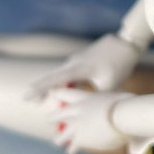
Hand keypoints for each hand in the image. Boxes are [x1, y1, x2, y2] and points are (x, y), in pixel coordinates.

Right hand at [23, 33, 139, 100]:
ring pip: (61, 76)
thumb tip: (87, 110)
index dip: (41, 89)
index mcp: (78, 69)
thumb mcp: (108, 85)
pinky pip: (69, 74)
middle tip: (30, 101)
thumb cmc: (118, 64)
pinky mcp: (83, 60)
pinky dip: (64, 83)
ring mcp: (77, 60)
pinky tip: (63, 90)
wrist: (126, 43)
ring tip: (42, 99)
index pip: (55, 80)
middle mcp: (74, 63)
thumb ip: (94, 97)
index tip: (27, 96)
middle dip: (41, 89)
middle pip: (53, 77)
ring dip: (54, 87)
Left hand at [44, 87, 133, 153]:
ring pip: (61, 134)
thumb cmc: (127, 104)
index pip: (66, 93)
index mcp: (85, 97)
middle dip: (53, 117)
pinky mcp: (80, 139)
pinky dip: (72, 150)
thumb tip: (131, 102)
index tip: (51, 92)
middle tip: (48, 119)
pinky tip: (70, 152)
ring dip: (59, 139)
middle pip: (58, 114)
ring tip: (57, 141)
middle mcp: (77, 110)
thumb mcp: (121, 96)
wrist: (122, 115)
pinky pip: (72, 146)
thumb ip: (121, 99)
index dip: (57, 92)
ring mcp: (76, 125)